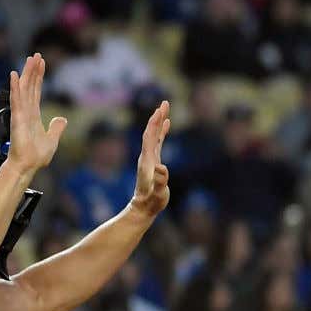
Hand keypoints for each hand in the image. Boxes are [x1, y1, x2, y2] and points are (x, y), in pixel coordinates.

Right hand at [6, 53, 65, 175]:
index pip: (36, 91)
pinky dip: (15, 87)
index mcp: (34, 114)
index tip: (41, 64)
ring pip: (24, 88)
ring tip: (30, 59)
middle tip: (36, 55)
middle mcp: (27, 111)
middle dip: (33, 70)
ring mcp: (21, 113)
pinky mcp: (18, 117)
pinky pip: (16, 99)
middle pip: (30, 85)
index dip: (38, 77)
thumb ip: (56, 127)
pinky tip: (14, 75)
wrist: (28, 166)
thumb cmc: (36, 156)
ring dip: (26, 73)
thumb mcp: (52, 139)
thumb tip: (62, 119)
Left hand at [129, 99, 170, 217]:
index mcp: (148, 160)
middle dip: (158, 117)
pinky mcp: (154, 161)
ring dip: (159, 122)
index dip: (155, 124)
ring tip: (165, 109)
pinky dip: (162, 132)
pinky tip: (166, 125)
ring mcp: (150, 158)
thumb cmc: (152, 201)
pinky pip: (158, 142)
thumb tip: (162, 168)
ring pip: (154, 135)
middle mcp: (147, 156)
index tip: (160, 111)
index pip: (150, 137)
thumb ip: (161, 182)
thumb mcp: (158, 193)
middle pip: (151, 132)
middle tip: (165, 103)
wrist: (143, 207)